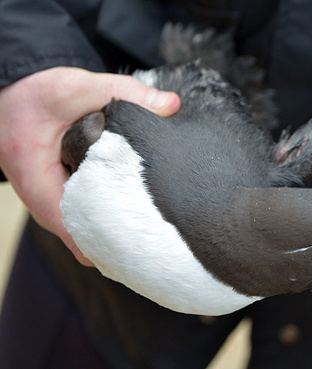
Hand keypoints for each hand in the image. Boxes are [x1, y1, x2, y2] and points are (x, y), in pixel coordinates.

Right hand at [0, 67, 180, 265]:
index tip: (144, 236)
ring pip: (91, 233)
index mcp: (40, 185)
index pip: (78, 235)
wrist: (11, 98)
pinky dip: (113, 214)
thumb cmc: (33, 97)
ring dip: (119, 227)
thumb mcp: (75, 87)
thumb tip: (170, 105)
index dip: (112, 242)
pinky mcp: (67, 197)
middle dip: (123, 238)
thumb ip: (123, 93)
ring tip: (153, 219)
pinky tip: (138, 205)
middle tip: (159, 228)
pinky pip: (91, 218)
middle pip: (89, 241)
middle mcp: (47, 203)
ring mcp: (57, 204)